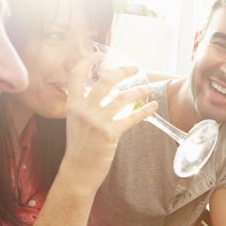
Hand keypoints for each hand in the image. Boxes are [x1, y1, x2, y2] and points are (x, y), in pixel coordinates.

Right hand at [63, 53, 157, 191]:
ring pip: (122, 98)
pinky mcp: (109, 133)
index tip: (99, 54)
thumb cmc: (79, 148)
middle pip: (105, 81)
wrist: (78, 171)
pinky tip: (153, 106)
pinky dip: (144, 110)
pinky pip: (131, 117)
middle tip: (134, 68)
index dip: (88, 62)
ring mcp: (96, 121)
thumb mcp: (75, 123)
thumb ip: (84, 107)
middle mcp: (83, 110)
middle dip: (122, 71)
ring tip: (149, 88)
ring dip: (139, 90)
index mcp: (72, 105)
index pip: (76, 76)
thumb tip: (102, 94)